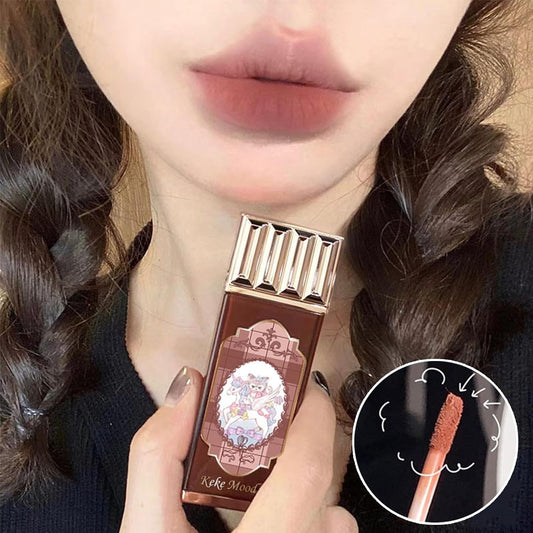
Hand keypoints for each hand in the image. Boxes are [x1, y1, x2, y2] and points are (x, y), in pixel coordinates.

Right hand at [119, 366, 357, 532]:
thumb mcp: (143, 532)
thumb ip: (157, 454)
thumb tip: (188, 384)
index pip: (309, 474)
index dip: (315, 422)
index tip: (309, 388)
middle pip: (323, 494)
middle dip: (304, 450)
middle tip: (278, 426)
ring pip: (333, 525)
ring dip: (310, 494)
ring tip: (271, 483)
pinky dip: (314, 524)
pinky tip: (282, 524)